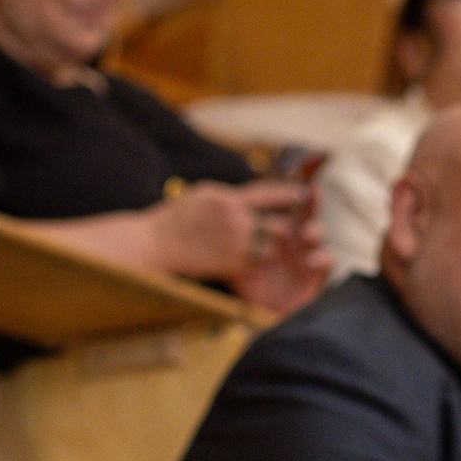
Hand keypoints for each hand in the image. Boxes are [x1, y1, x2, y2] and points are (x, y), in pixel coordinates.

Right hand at [149, 179, 320, 283]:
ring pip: (273, 248)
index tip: (305, 194)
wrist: (155, 243)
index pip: (271, 194)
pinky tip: (249, 257)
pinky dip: (257, 261)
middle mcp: (237, 222)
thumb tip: (251, 195)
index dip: (291, 194)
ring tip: (262, 245)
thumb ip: (231, 196)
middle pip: (280, 226)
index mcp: (230, 199)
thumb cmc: (176, 217)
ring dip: (271, 247)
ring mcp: (236, 246)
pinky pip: (258, 264)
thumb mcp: (203, 194)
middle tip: (284, 229)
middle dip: (283, 228)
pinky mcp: (232, 266)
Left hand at [231, 189, 330, 314]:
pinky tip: (313, 260)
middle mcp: (294, 236)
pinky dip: (323, 259)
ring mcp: (306, 254)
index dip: (291, 188)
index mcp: (276, 225)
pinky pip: (326, 263)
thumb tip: (219, 207)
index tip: (293, 172)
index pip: (285, 202)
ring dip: (315, 231)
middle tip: (311, 194)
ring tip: (309, 233)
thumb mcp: (233, 253)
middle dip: (311, 202)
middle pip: (306, 212)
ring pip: (316, 235)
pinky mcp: (315, 276)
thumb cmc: (244, 278)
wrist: (255, 311)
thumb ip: (231, 233)